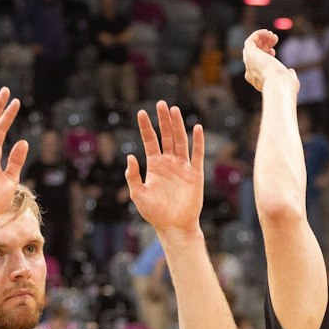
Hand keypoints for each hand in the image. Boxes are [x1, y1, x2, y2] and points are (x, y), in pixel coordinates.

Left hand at [126, 102, 205, 233]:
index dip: (146, 127)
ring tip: (174, 110)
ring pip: (181, 141)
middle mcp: (169, 163)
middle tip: (161, 103)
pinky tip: (196, 128)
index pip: (150, 141)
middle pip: (167, 136)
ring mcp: (182, 167)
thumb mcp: (138, 194)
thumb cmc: (154, 213)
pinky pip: (197, 154)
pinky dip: (197, 141)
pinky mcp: (195, 174)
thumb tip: (130, 157)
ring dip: (178, 126)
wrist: (174, 226)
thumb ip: (133, 176)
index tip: (141, 112)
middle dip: (163, 120)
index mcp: (155, 165)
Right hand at [241, 30, 294, 92]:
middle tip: (274, 40)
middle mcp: (250, 72)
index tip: (273, 51)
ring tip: (273, 35)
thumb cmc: (285, 84)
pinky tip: (268, 32)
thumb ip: (288, 75)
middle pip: (253, 54)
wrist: (279, 84)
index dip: (263, 55)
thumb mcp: (289, 80)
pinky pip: (250, 41)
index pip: (256, 63)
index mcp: (257, 80)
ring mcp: (249, 63)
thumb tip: (291, 71)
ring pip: (251, 47)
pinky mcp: (249, 53)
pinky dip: (258, 35)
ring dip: (261, 39)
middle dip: (263, 45)